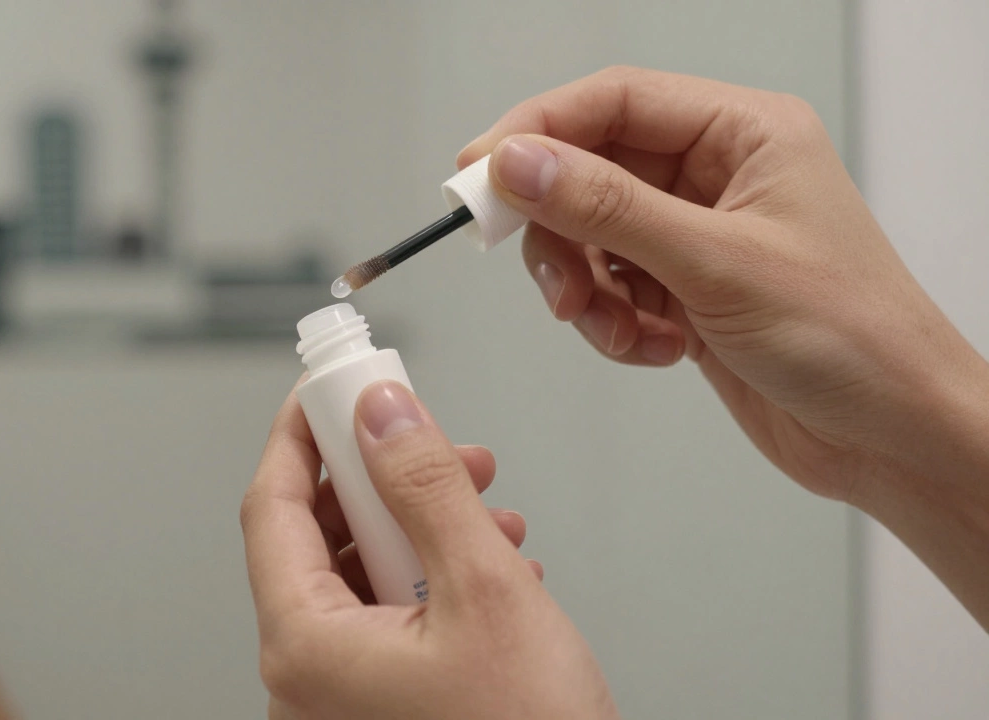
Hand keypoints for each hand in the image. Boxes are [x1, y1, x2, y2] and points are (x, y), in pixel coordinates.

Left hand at [242, 381, 615, 719]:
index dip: (299, 436)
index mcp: (306, 648)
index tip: (326, 389)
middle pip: (318, 539)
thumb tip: (382, 413)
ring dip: (420, 528)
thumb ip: (427, 489)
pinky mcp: (379, 709)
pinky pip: (386, 619)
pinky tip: (492, 564)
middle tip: (428, 440)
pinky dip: (432, 579)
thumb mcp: (487, 592)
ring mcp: (341, 699)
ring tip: (487, 507)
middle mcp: (307, 679)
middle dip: (383, 480)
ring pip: (361, 577)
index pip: (271, 508)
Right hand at [460, 66, 988, 625]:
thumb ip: (609, 209)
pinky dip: (612, 324)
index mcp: (743, 134)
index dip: (538, 130)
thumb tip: (521, 165)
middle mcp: (716, 175)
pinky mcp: (682, 290)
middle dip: (559, 232)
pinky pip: (608, 289)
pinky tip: (657, 349)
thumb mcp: (717, 263)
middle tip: (550, 282)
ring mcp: (696, 234)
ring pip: (590, 237)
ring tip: (618, 329)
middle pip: (589, 171)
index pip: (614, 102)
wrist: (891, 437)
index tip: (479, 173)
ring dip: (585, 290)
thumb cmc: (854, 339)